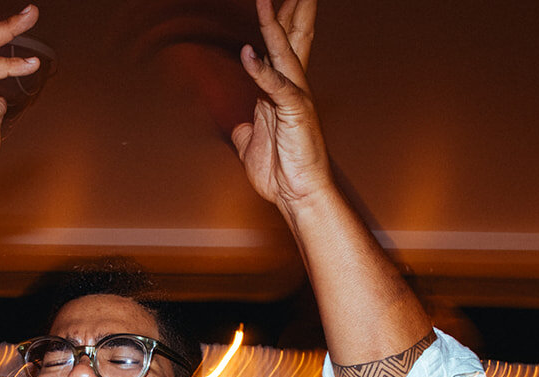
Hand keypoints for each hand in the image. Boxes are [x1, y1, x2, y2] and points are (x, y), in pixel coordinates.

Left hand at [230, 0, 330, 207]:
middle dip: (292, 8)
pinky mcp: (294, 112)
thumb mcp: (253, 147)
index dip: (279, 20)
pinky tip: (248, 53)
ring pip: (286, 51)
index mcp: (283, 92)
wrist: (298, 196)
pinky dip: (260, 70)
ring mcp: (295, 97)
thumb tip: (240, 127)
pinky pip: (275, 86)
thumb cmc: (281, 174)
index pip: (283, 45)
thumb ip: (247, 132)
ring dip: (274, 24)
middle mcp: (293, 88)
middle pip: (293, 36)